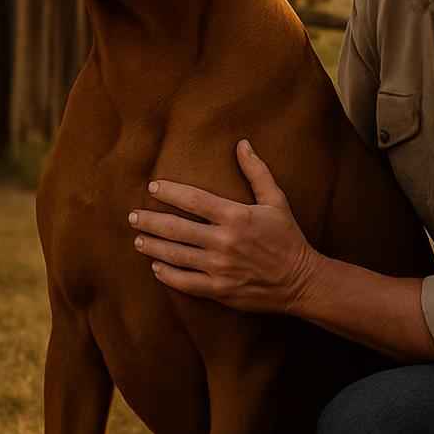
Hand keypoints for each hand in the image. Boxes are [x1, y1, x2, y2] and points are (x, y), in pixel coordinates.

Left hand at [130, 139, 320, 314]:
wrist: (301, 280)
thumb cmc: (288, 237)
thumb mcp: (276, 200)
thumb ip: (256, 171)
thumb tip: (242, 144)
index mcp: (236, 216)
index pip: (194, 199)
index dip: (170, 192)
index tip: (152, 188)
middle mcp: (224, 241)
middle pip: (177, 228)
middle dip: (150, 220)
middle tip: (133, 216)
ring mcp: (220, 267)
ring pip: (176, 256)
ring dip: (153, 246)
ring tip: (138, 239)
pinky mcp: (220, 290)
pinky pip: (186, 282)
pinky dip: (167, 275)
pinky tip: (156, 267)